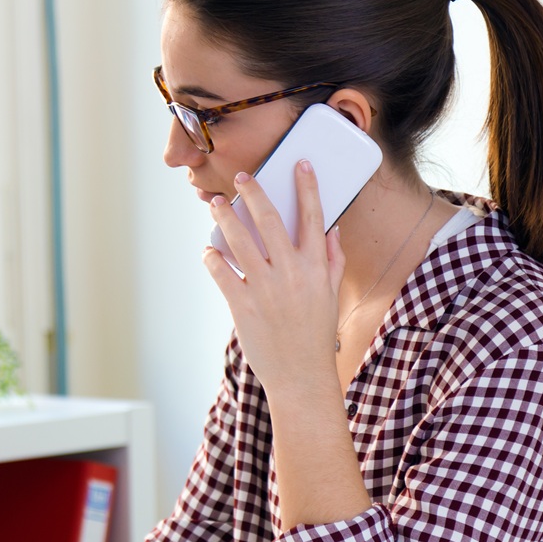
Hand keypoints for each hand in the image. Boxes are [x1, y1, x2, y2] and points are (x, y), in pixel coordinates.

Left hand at [204, 161, 344, 393]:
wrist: (301, 376)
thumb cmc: (316, 336)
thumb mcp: (331, 296)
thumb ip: (333, 261)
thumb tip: (331, 231)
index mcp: (316, 268)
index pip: (313, 217)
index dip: (307, 186)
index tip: (299, 164)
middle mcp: (291, 272)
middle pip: (270, 220)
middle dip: (254, 193)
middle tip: (242, 177)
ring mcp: (264, 288)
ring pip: (239, 240)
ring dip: (224, 217)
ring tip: (216, 204)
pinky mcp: (242, 305)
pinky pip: (221, 272)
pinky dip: (212, 258)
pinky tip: (209, 251)